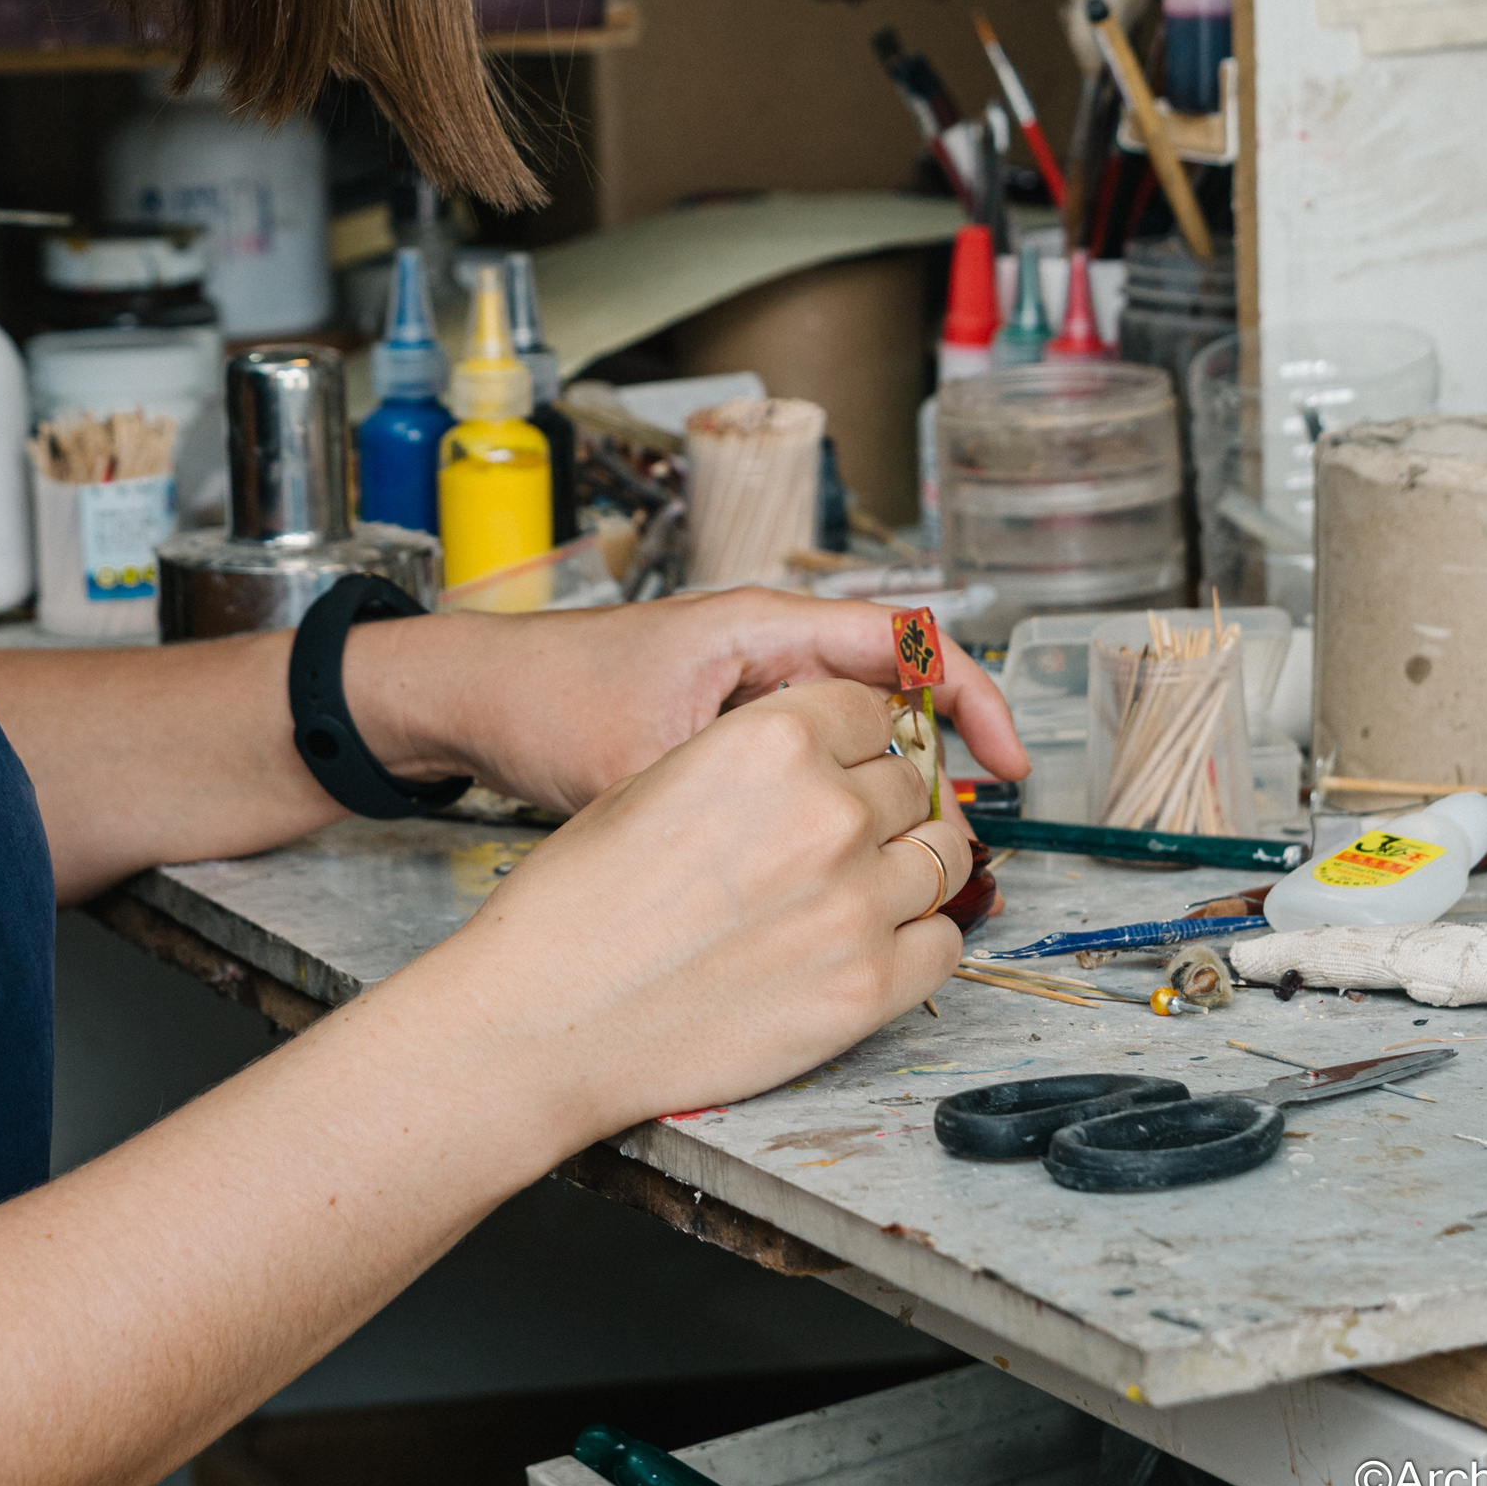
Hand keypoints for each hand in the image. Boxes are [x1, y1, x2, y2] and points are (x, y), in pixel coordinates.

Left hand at [350, 590, 1029, 820]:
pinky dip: (852, 797)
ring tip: (935, 859)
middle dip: (951, 754)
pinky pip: (817, 756)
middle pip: (897, 688)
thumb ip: (730, 796)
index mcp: (761, 626)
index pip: (902, 642)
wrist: (475, 698)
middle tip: (979, 837)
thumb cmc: (547, 702)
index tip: (1010, 765)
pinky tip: (861, 857)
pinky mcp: (730, 730)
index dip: (971, 697)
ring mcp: (751, 687)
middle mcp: (768, 647)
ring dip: (904, 783)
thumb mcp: (643, 756)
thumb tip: (818, 858)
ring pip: (861, 729)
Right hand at [413, 676, 978, 1145]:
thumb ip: (762, 762)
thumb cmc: (583, 901)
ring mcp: (856, 904)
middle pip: (912, 784)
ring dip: (908, 869)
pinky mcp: (867, 990)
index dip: (857, 741)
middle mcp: (829, 811)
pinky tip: (873, 944)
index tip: (848, 764)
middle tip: (834, 841)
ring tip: (853, 892)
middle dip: (881, 807)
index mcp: (776, 739)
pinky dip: (918, 941)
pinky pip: (944, 945)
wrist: (549, 1015)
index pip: (874, 712)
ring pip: (943, 858)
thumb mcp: (663, 775)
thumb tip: (828, 764)